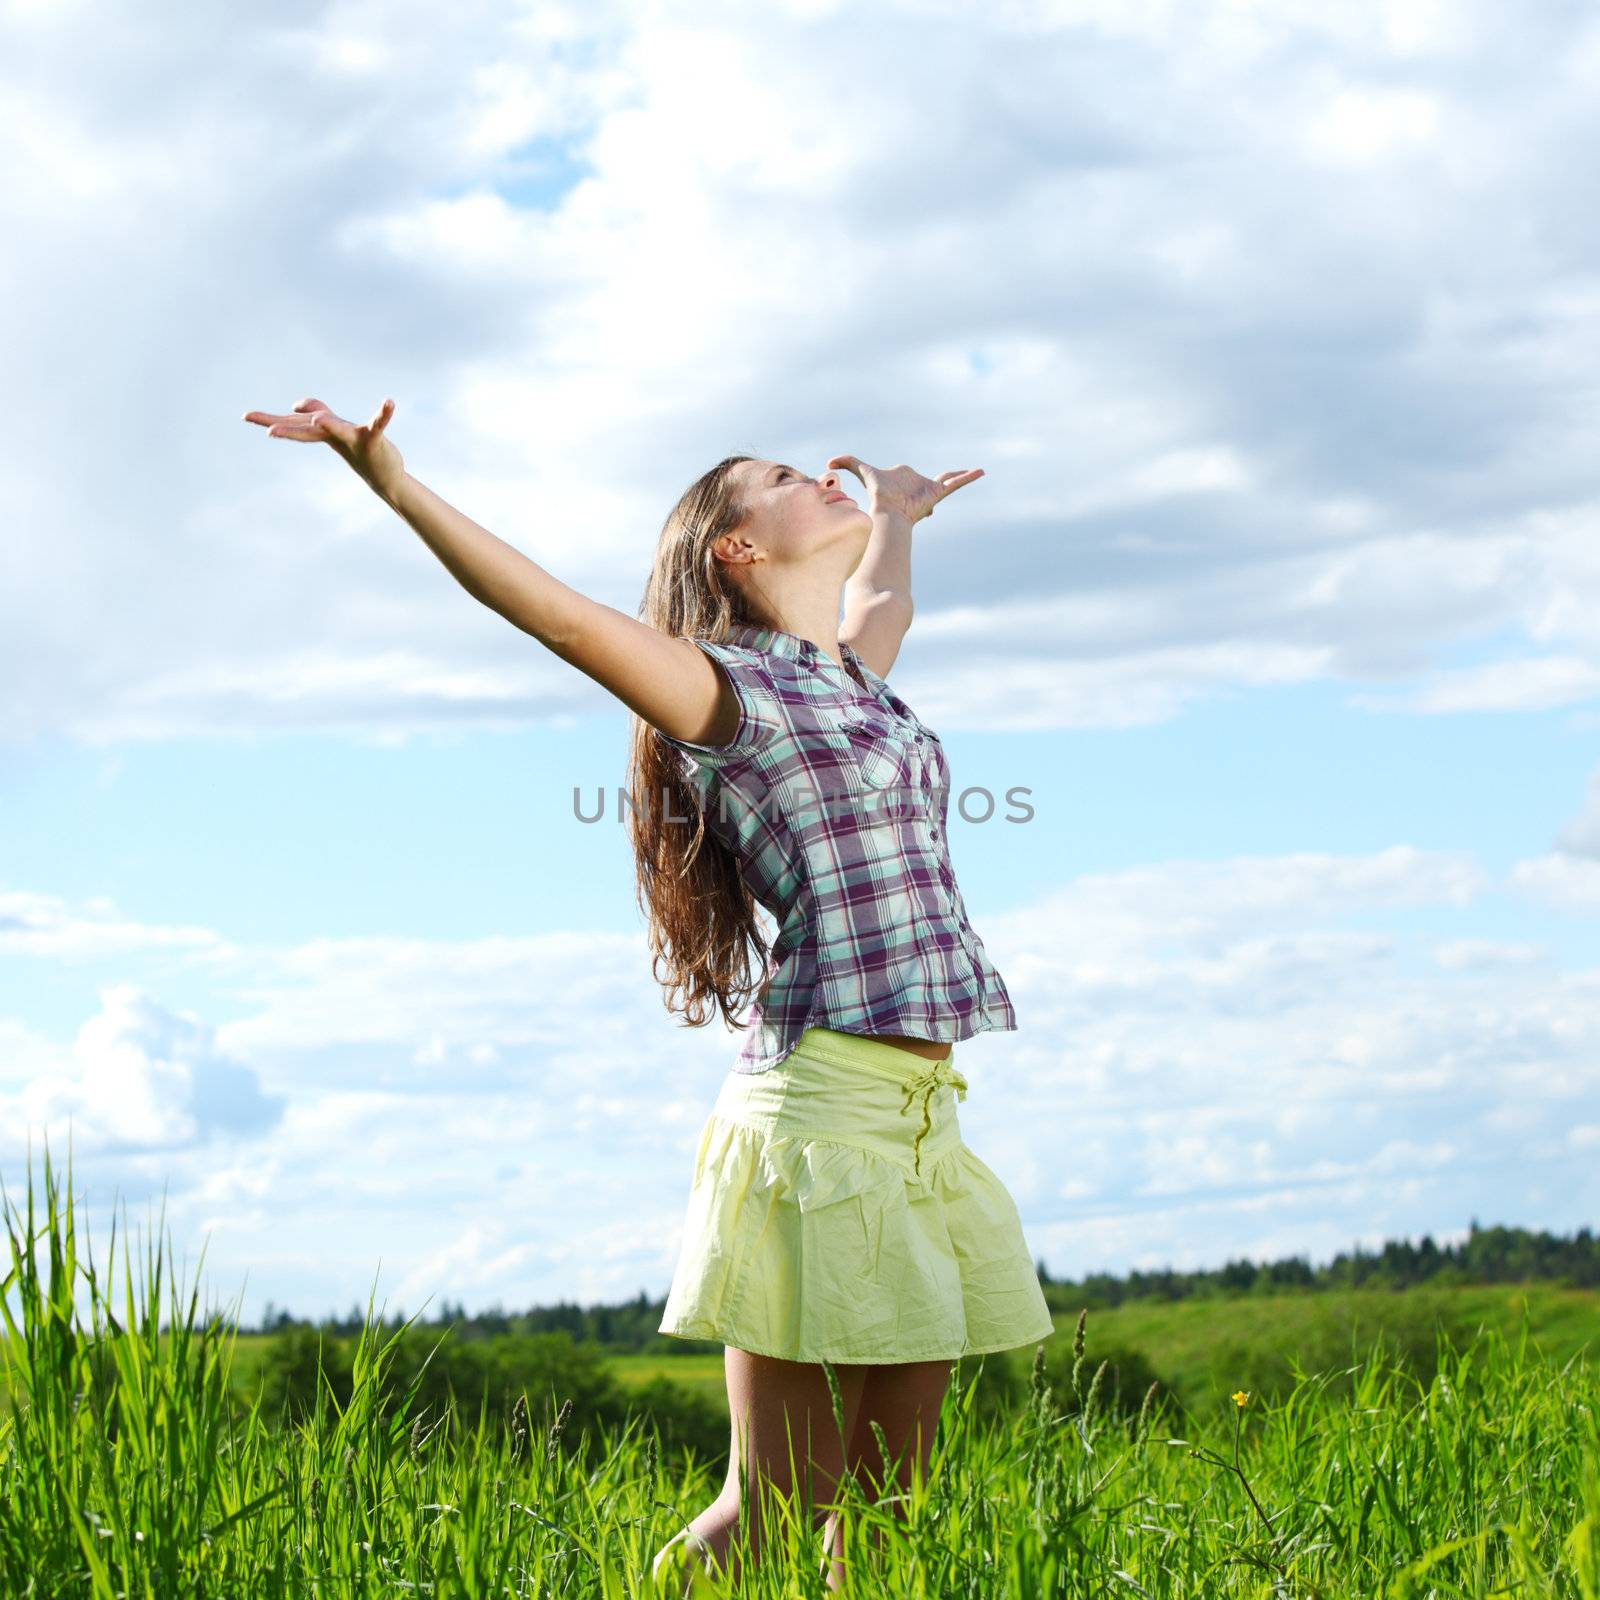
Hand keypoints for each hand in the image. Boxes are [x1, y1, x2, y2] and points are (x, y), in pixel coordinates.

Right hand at [241, 395, 405, 503]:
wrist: (385, 477)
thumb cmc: (359, 449)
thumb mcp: (334, 428)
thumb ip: (316, 413)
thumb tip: (296, 406)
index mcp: (322, 432)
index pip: (293, 422)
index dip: (270, 418)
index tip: (245, 416)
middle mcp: (334, 434)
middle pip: (306, 428)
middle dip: (286, 428)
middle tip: (267, 430)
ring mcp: (352, 438)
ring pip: (337, 429)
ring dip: (329, 424)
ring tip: (319, 419)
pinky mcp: (373, 440)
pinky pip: (378, 424)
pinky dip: (384, 413)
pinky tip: (389, 402)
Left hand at [824, 455, 983, 523]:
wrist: (888, 508)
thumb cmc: (876, 492)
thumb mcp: (862, 471)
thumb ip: (846, 463)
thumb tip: (827, 461)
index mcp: (905, 480)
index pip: (910, 478)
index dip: (906, 482)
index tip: (898, 491)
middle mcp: (918, 485)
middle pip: (928, 482)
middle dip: (929, 487)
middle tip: (933, 492)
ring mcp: (929, 490)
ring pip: (947, 481)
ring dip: (960, 476)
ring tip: (975, 471)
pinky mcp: (937, 493)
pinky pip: (955, 484)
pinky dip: (968, 478)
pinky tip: (980, 472)